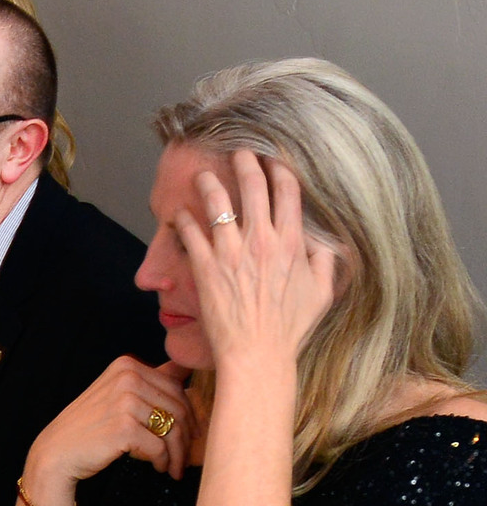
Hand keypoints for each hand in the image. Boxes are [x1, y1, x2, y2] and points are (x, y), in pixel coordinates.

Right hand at [24, 356, 196, 492]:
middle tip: (184, 456)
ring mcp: (125, 401)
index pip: (176, 386)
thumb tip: (187, 368)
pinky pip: (160, 447)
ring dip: (178, 453)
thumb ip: (149, 380)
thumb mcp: (117, 393)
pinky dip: (163, 462)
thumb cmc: (88, 427)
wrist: (57, 453)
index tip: (190, 433)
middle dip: (187, 436)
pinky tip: (158, 468)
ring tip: (174, 466)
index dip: (189, 413)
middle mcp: (127, 377)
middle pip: (178, 408)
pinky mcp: (124, 428)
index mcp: (127, 365)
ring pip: (173, 429)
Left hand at [180, 149, 338, 375]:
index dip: (280, 170)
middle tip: (240, 152)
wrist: (257, 353)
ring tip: (202, 175)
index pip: (288, 193)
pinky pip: (191, 232)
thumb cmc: (290, 328)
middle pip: (254, 188)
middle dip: (246, 163)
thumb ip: (325, 262)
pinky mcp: (205, 266)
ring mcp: (231, 252)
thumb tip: (326, 243)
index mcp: (291, 244)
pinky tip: (180, 212)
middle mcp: (262, 241)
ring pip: (218, 203)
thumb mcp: (322, 293)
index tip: (274, 159)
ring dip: (209, 183)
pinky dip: (184, 218)